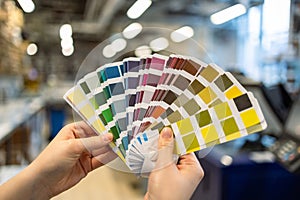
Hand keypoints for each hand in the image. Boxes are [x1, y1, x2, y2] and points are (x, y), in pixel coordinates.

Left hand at [0, 121, 116, 198]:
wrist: (42, 182)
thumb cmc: (49, 160)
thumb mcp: (72, 147)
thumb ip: (92, 142)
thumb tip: (108, 137)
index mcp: (74, 130)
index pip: (93, 125)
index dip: (104, 126)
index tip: (117, 126)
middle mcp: (80, 140)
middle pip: (99, 137)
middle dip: (110, 138)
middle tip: (123, 135)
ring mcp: (84, 153)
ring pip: (102, 149)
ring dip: (111, 148)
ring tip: (123, 144)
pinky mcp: (87, 165)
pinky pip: (101, 160)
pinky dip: (109, 158)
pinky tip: (117, 154)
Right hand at [145, 127, 203, 199]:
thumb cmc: (166, 196)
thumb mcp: (164, 166)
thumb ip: (165, 147)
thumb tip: (167, 133)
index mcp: (193, 169)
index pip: (186, 145)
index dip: (176, 136)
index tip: (168, 127)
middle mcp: (187, 172)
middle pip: (176, 150)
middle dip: (165, 144)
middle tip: (157, 135)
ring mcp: (177, 176)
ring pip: (168, 157)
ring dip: (159, 152)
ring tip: (152, 146)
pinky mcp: (168, 179)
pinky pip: (163, 164)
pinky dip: (156, 160)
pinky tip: (150, 157)